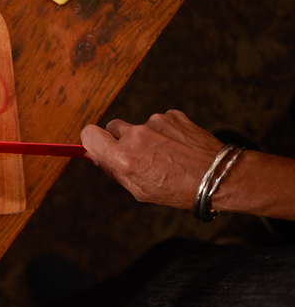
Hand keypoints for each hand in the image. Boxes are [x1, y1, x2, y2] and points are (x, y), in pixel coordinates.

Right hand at [81, 109, 223, 208]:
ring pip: (139, 126)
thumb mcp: (140, 190)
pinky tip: (178, 147)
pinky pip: (159, 121)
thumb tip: (94, 156)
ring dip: (147, 137)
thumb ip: (113, 170)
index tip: (99, 147)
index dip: (92, 140)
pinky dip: (165, 132)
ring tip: (167, 155)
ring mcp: (155, 123)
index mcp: (124, 158)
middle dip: (120, 139)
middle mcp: (136, 136)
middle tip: (138, 156)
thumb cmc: (178, 189)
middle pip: (112, 127)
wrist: (218, 177)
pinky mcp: (172, 115)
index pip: (89, 134)